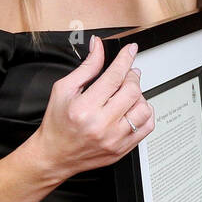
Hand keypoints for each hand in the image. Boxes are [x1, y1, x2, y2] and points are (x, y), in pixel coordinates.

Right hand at [31, 35, 153, 180]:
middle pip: (132, 91)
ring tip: (129, 94)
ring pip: (143, 109)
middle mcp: (101, 125)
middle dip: (132, 77)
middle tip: (127, 74)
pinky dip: (146, 114)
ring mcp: (114, 139)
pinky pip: (147, 127)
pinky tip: (134, 109)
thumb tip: (98, 47)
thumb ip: (86, 67)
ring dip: (140, 96)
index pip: (114, 76)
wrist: (54, 154)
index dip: (125, 59)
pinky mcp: (122, 149)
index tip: (130, 50)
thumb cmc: (57, 123)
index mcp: (84, 108)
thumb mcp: (64, 90)